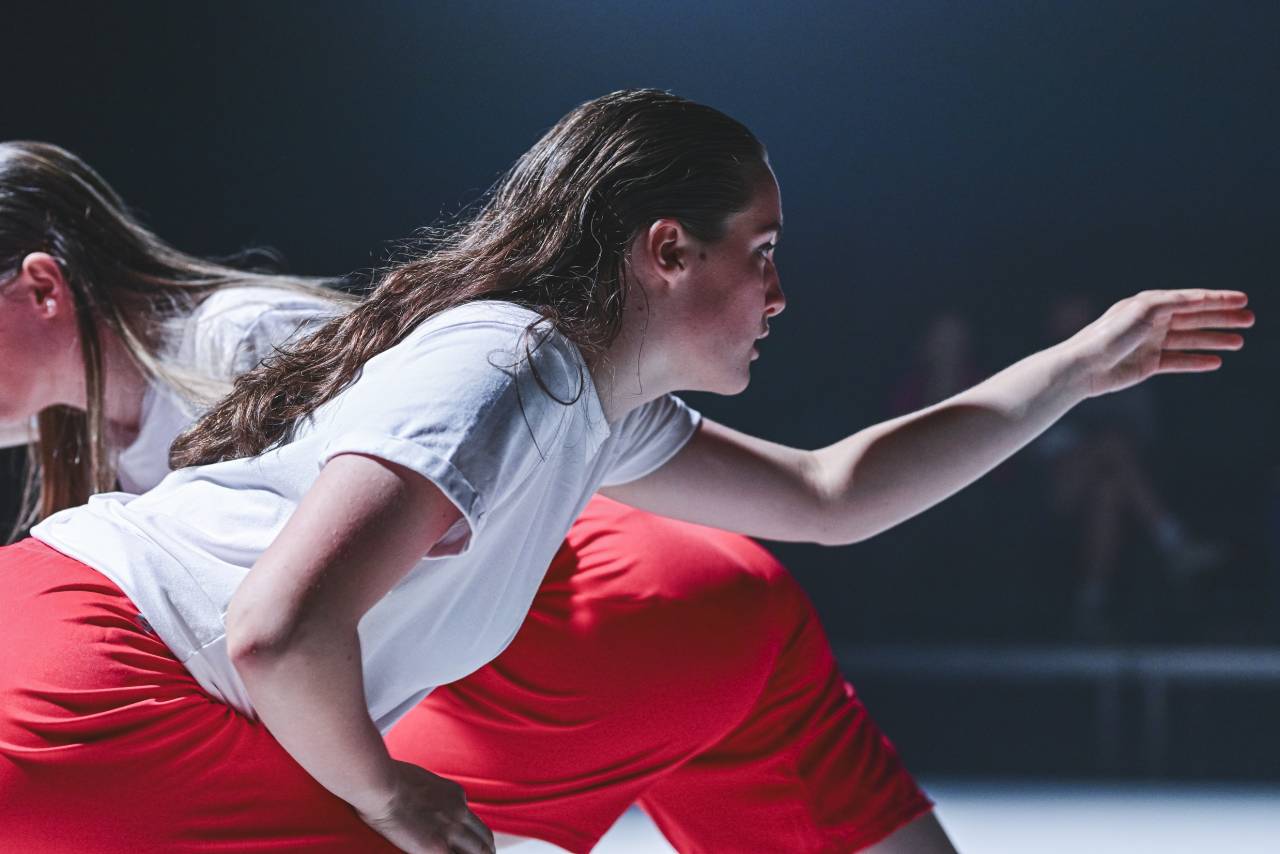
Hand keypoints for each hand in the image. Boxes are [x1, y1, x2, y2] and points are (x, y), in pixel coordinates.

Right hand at [357, 760, 494, 853]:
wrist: (380, 784)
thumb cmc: (387, 779)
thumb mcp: (419, 781)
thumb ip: (429, 796)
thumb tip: (420, 806)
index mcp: (455, 794)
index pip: (472, 821)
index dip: (472, 835)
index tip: (468, 843)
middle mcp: (459, 811)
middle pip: (484, 837)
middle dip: (486, 851)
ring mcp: (451, 830)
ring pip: (480, 851)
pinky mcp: (437, 847)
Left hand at [1064, 289, 1251, 397]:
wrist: (1085, 366)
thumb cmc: (1111, 334)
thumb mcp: (1145, 310)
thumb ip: (1173, 303)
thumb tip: (1198, 299)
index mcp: (1150, 304)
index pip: (1191, 299)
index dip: (1218, 299)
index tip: (1243, 299)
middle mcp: (1152, 321)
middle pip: (1195, 318)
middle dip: (1222, 318)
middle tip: (1250, 320)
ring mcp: (1150, 343)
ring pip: (1190, 339)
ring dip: (1215, 339)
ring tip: (1239, 341)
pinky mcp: (1147, 364)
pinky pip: (1178, 361)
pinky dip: (1196, 361)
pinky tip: (1216, 361)